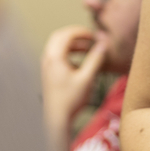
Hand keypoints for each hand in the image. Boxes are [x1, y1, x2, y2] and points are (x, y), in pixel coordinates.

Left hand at [40, 25, 106, 147]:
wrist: (57, 118)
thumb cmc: (71, 100)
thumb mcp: (87, 78)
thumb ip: (95, 59)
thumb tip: (102, 45)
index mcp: (55, 58)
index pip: (66, 34)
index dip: (81, 32)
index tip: (93, 35)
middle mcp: (47, 59)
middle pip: (58, 37)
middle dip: (75, 35)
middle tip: (89, 38)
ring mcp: (46, 66)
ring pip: (56, 46)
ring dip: (71, 44)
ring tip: (87, 49)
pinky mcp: (48, 73)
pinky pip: (56, 55)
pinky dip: (67, 53)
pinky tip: (79, 62)